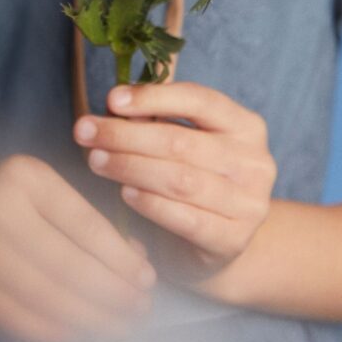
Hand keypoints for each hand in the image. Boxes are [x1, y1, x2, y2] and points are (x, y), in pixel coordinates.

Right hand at [0, 153, 155, 341]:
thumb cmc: (0, 204)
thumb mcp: (40, 193)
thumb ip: (85, 220)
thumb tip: (136, 260)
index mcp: (24, 177)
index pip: (85, 225)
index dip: (120, 258)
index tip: (147, 279)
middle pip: (68, 265)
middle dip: (112, 295)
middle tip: (140, 312)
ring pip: (45, 296)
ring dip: (89, 319)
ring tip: (119, 329)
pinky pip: (16, 316)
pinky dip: (54, 331)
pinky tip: (80, 335)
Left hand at [75, 82, 278, 279]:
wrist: (223, 244)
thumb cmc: (198, 184)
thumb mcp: (189, 145)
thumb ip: (161, 119)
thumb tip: (117, 99)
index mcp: (247, 127)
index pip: (200, 101)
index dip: (154, 97)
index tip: (112, 99)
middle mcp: (256, 162)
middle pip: (182, 142)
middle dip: (127, 135)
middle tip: (85, 132)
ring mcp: (249, 202)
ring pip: (181, 179)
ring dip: (131, 167)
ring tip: (95, 161)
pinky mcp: (234, 239)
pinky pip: (186, 219)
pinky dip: (151, 204)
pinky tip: (125, 193)